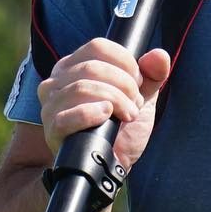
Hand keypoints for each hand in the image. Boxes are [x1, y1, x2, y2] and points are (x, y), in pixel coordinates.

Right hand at [37, 39, 171, 169]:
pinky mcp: (52, 130)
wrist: (112, 165)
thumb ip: (152, 75)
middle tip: (135, 103)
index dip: (125, 62)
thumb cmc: (121, 129)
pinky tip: (107, 117)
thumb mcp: (141, 98)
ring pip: (82, 88)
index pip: (98, 47)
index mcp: (75, 66)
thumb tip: (159, 55)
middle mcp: (57, 81)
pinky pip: (66, 116)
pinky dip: (91, 114)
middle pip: (92, 67)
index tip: (138, 81)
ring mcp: (51, 105)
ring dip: (115, 101)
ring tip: (127, 115)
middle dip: (124, 85)